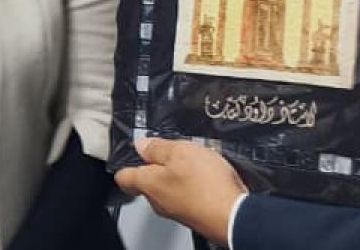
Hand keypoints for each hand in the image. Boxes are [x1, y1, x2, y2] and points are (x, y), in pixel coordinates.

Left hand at [113, 137, 247, 244]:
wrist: (235, 215)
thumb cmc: (206, 185)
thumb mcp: (180, 152)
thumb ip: (157, 148)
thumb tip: (141, 145)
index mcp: (148, 184)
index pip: (124, 177)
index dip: (128, 165)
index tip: (134, 156)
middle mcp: (158, 201)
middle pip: (148, 182)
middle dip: (158, 167)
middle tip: (173, 153)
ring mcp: (176, 211)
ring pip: (170, 189)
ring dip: (179, 176)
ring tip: (197, 164)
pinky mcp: (194, 216)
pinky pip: (188, 197)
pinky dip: (195, 187)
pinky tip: (209, 178)